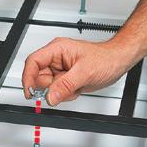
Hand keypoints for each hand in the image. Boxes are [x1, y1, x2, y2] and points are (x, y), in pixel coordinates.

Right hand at [21, 37, 137, 105]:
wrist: (118, 62)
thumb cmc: (105, 59)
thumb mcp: (84, 73)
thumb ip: (65, 85)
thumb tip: (50, 97)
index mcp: (57, 49)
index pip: (33, 62)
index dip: (28, 78)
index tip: (30, 92)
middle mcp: (55, 58)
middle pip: (38, 77)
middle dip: (49, 88)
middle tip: (62, 90)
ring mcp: (59, 69)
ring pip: (47, 87)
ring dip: (59, 92)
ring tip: (74, 87)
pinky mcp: (64, 78)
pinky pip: (56, 91)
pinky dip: (65, 94)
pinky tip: (76, 88)